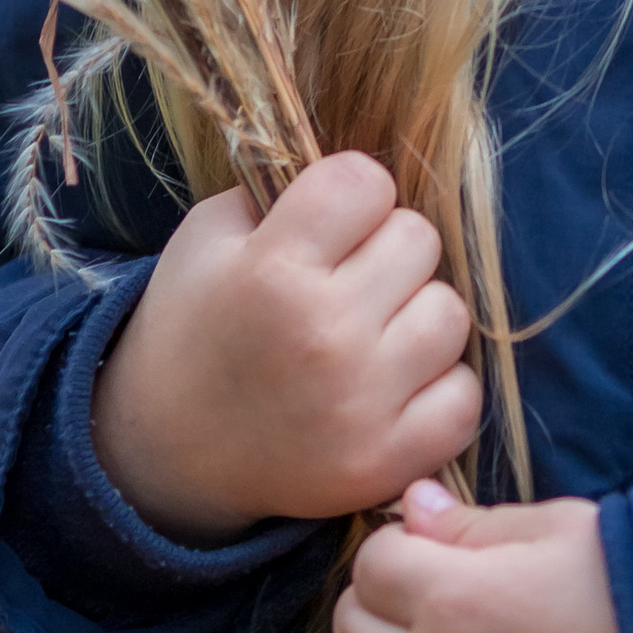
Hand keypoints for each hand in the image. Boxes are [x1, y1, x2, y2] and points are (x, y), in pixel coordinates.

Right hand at [92, 156, 479, 544]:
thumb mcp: (206, 239)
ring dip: (416, 316)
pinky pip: (463, 396)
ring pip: (450, 313)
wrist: (170, 452)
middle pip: (419, 239)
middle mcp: (323, 334)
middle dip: (385, 250)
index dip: (351, 194)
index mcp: (271, 271)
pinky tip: (392, 386)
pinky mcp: (386, 461)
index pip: (366, 181)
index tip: (331, 222)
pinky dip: (436, 387)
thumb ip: (277, 190)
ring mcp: (361, 403)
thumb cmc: (195, 328)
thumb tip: (361, 172)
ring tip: (371, 333)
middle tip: (347, 280)